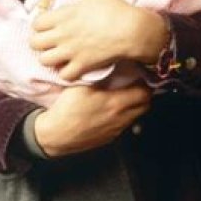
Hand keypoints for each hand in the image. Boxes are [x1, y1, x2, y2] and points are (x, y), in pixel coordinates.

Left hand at [30, 0, 167, 79]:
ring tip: (57, 54)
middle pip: (34, 43)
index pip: (36, 24)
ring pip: (45, 61)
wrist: (131, 30)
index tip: (47, 25)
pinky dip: (65, 72)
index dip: (40, 24)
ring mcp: (71, 52)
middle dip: (39, 42)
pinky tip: (70, 65)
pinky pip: (64, 75)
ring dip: (49, 57)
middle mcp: (62, 35)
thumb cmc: (113, 8)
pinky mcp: (82, 66)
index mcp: (62, 16)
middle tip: (48, 40)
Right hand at [33, 82, 151, 156]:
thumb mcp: (81, 86)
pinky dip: (122, 117)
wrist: (56, 136)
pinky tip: (110, 110)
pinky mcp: (108, 138)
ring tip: (123, 96)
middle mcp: (119, 118)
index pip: (144, 93)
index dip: (144, 83)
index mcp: (115, 104)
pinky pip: (123, 126)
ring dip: (133, 106)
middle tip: (135, 85)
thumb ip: (98, 75)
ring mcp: (115, 130)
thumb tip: (109, 63)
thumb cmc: (67, 110)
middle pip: (145, 105)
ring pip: (135, 116)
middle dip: (143, 95)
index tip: (139, 76)